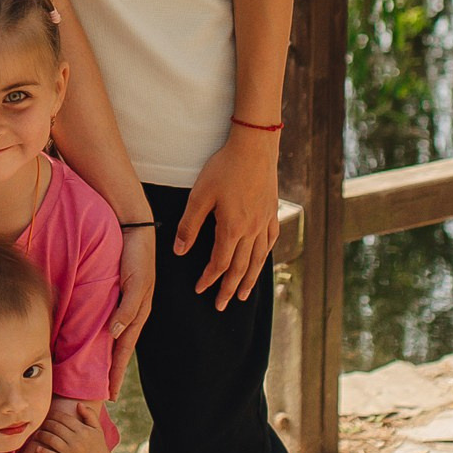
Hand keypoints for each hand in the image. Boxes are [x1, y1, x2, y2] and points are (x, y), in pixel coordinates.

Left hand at [30, 397, 115, 452]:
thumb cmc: (97, 447)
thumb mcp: (98, 430)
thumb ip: (90, 415)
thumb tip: (78, 404)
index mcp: (84, 431)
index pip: (64, 418)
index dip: (54, 415)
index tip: (48, 414)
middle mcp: (78, 441)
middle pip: (56, 428)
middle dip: (46, 424)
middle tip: (41, 423)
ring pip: (52, 440)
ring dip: (42, 435)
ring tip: (38, 434)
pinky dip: (43, 452)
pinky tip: (37, 449)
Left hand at [107, 216, 155, 393]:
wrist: (135, 230)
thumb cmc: (137, 255)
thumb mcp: (136, 282)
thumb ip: (127, 308)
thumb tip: (114, 335)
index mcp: (137, 312)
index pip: (124, 349)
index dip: (118, 371)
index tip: (110, 393)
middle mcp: (131, 312)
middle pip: (120, 349)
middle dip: (114, 372)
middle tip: (104, 395)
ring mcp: (125, 304)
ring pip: (115, 338)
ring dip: (110, 357)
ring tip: (101, 376)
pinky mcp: (118, 295)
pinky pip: (111, 322)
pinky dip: (106, 338)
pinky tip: (99, 343)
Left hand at [175, 124, 280, 308]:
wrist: (255, 147)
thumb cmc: (224, 168)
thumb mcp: (200, 196)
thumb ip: (189, 226)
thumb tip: (180, 251)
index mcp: (232, 229)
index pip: (220, 264)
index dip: (209, 279)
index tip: (200, 290)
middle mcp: (251, 230)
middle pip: (240, 268)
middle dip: (230, 289)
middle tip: (222, 305)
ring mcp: (265, 222)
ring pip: (258, 259)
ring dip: (250, 280)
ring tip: (245, 295)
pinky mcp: (272, 212)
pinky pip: (270, 242)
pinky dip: (264, 256)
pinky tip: (261, 261)